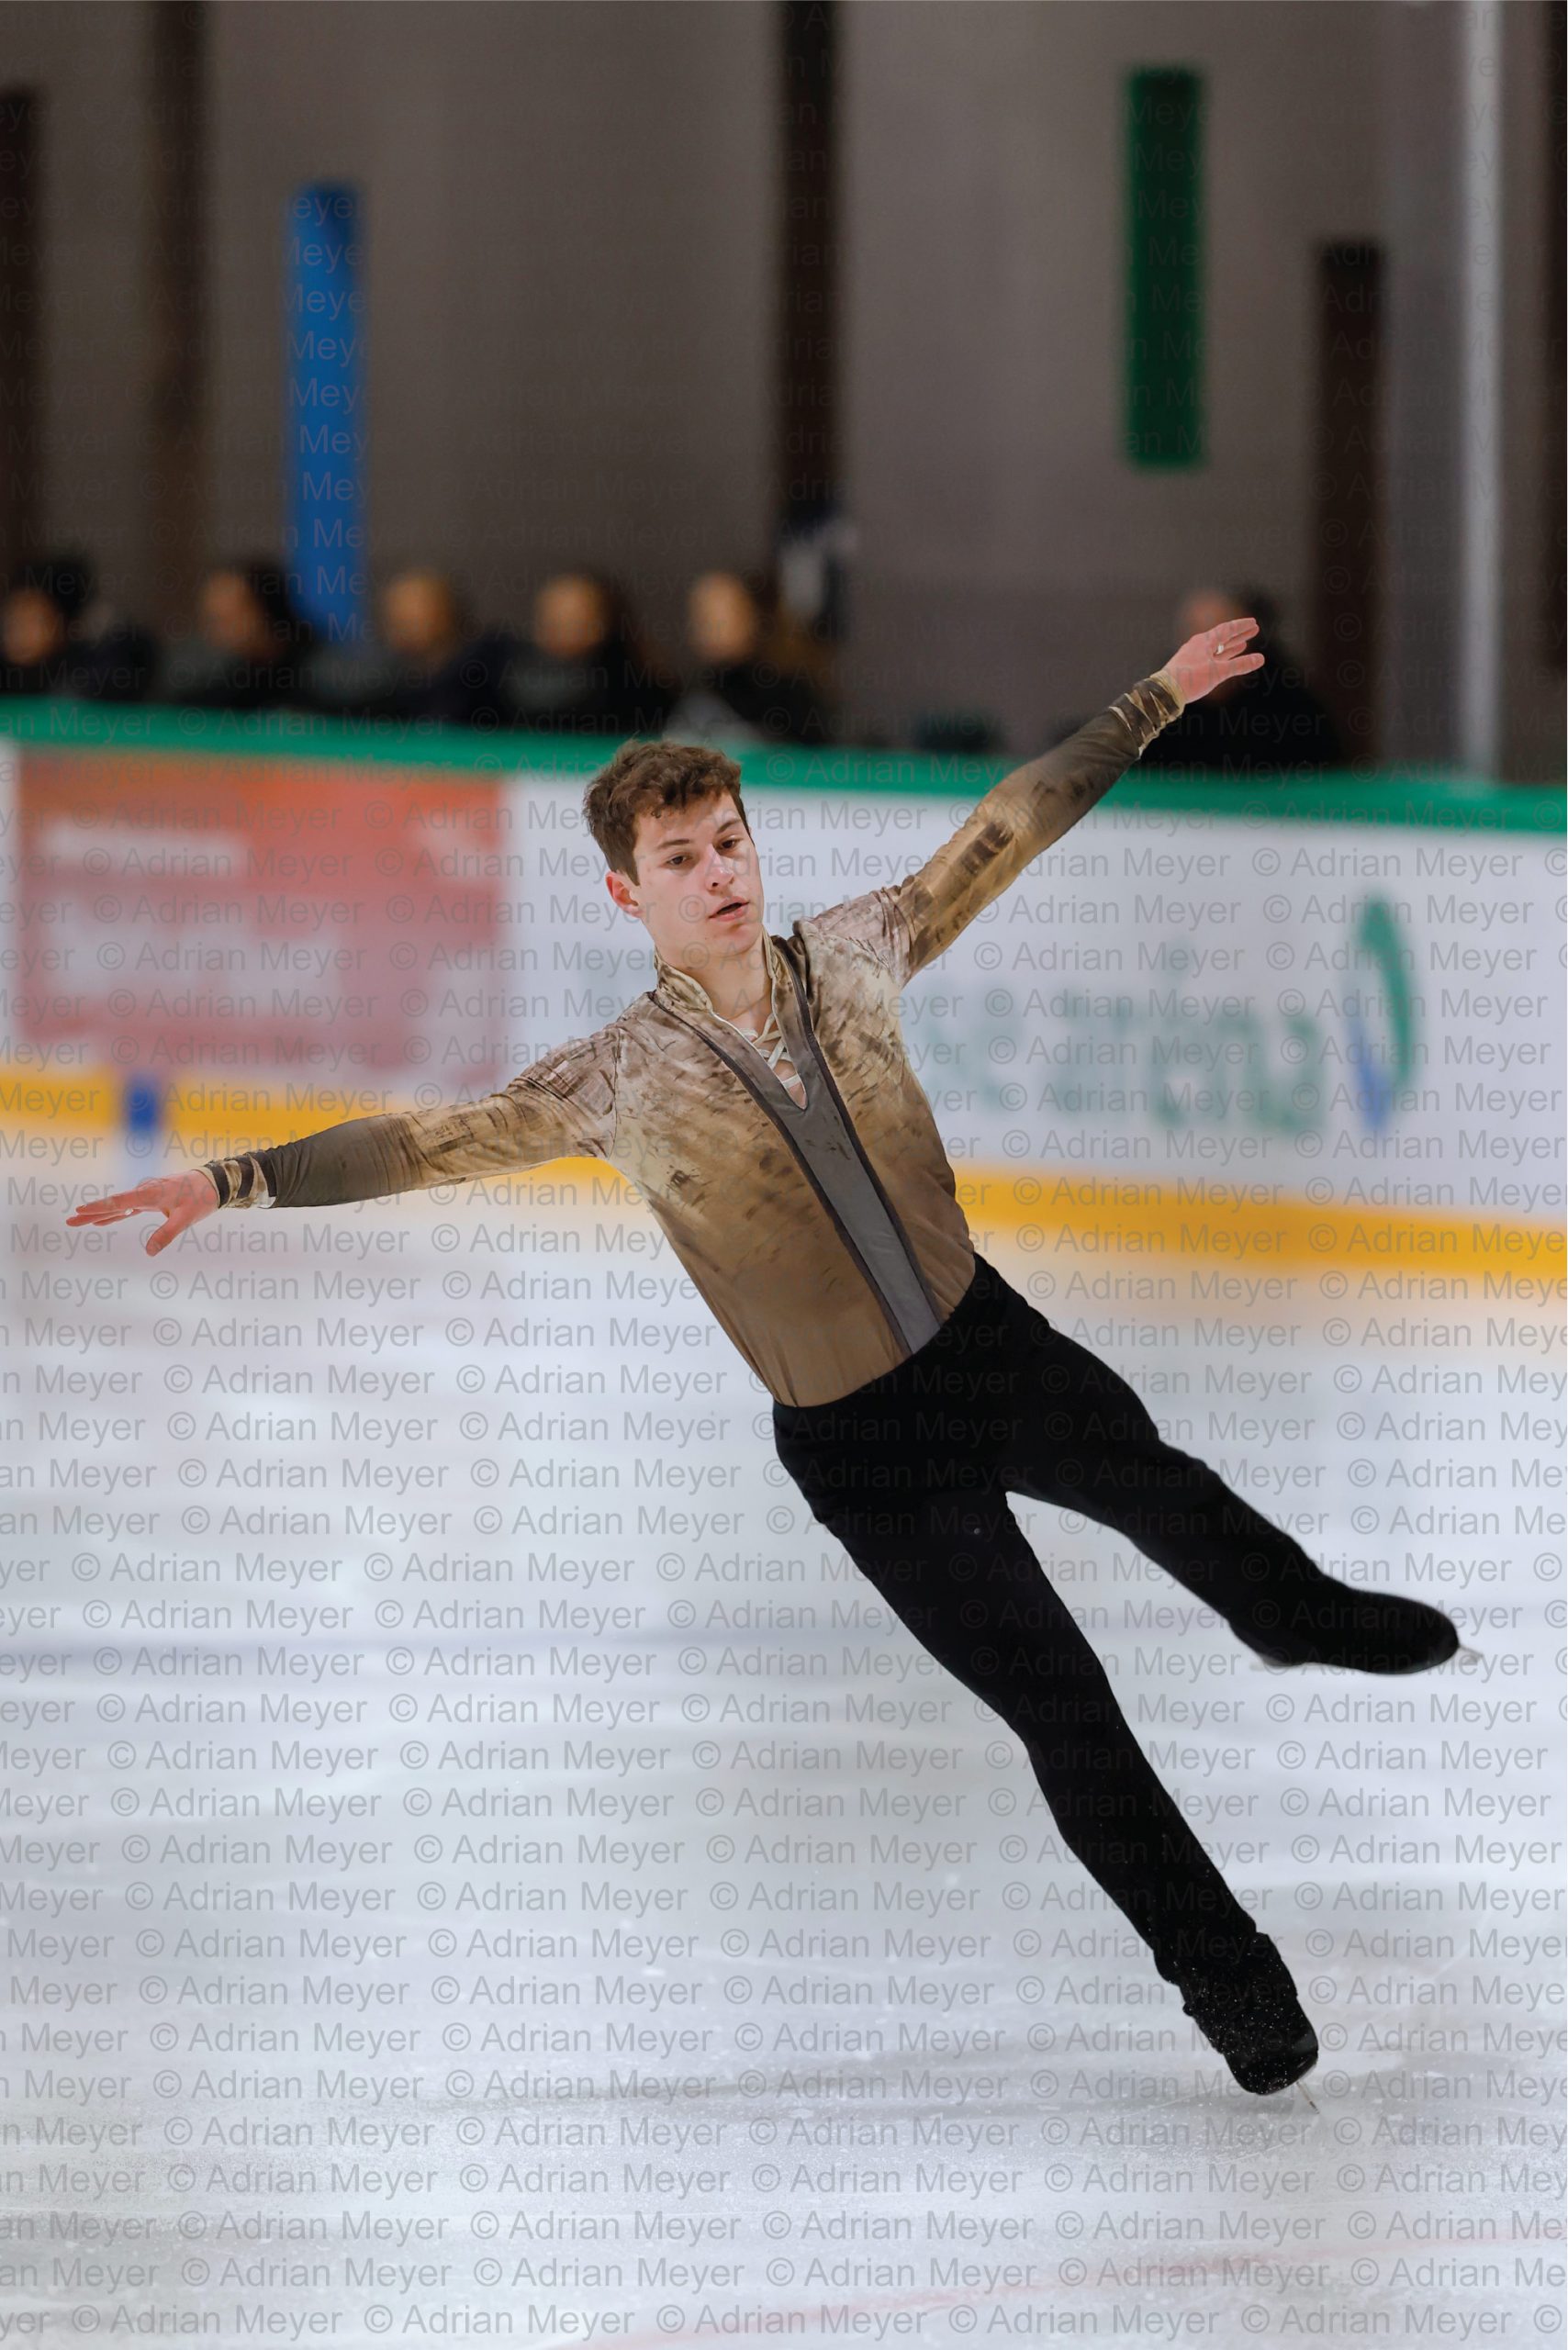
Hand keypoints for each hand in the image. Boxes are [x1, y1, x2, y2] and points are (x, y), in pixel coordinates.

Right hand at [65, 1168, 221, 1256]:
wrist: (212, 1182)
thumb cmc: (200, 1199)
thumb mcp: (185, 1219)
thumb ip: (167, 1234)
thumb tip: (148, 1252)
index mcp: (149, 1194)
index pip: (118, 1202)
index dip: (99, 1207)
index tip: (80, 1210)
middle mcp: (143, 1192)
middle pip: (112, 1203)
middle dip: (91, 1212)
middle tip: (69, 1220)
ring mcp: (146, 1195)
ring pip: (118, 1205)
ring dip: (99, 1214)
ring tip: (78, 1221)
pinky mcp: (150, 1199)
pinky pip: (127, 1207)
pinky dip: (114, 1214)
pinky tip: (102, 1221)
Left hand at [1164, 615, 1264, 705]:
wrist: (1165, 692)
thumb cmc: (1190, 679)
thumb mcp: (1218, 672)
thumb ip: (1240, 665)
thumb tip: (1260, 659)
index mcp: (1204, 641)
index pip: (1227, 629)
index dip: (1241, 626)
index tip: (1253, 622)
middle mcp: (1198, 646)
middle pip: (1223, 637)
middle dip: (1239, 634)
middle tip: (1255, 630)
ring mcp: (1194, 656)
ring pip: (1217, 648)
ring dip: (1231, 646)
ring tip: (1244, 643)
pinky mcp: (1190, 667)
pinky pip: (1210, 658)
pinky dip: (1221, 657)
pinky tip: (1227, 659)